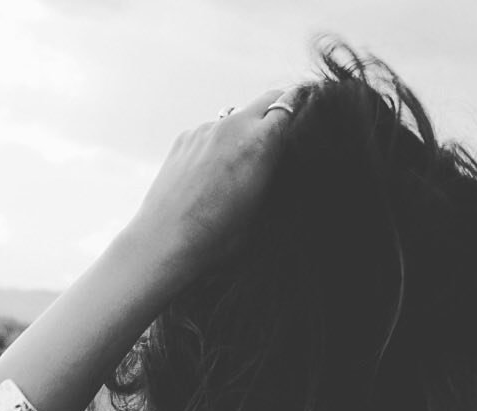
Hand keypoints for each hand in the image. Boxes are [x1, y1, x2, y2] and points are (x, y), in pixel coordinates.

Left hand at [124, 88, 295, 287]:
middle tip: (286, 131)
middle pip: (268, 99)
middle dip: (280, 110)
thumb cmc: (216, 239)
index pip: (293, 103)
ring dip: (246, 129)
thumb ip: (275, 175)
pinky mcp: (184, 138)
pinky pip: (210, 130)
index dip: (306, 105)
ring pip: (237, 115)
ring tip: (243, 161)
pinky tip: (212, 173)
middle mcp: (233, 126)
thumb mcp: (261, 213)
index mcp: (260, 143)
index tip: (312, 113)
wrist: (164, 244)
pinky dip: (218, 142)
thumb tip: (284, 161)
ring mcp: (205, 129)